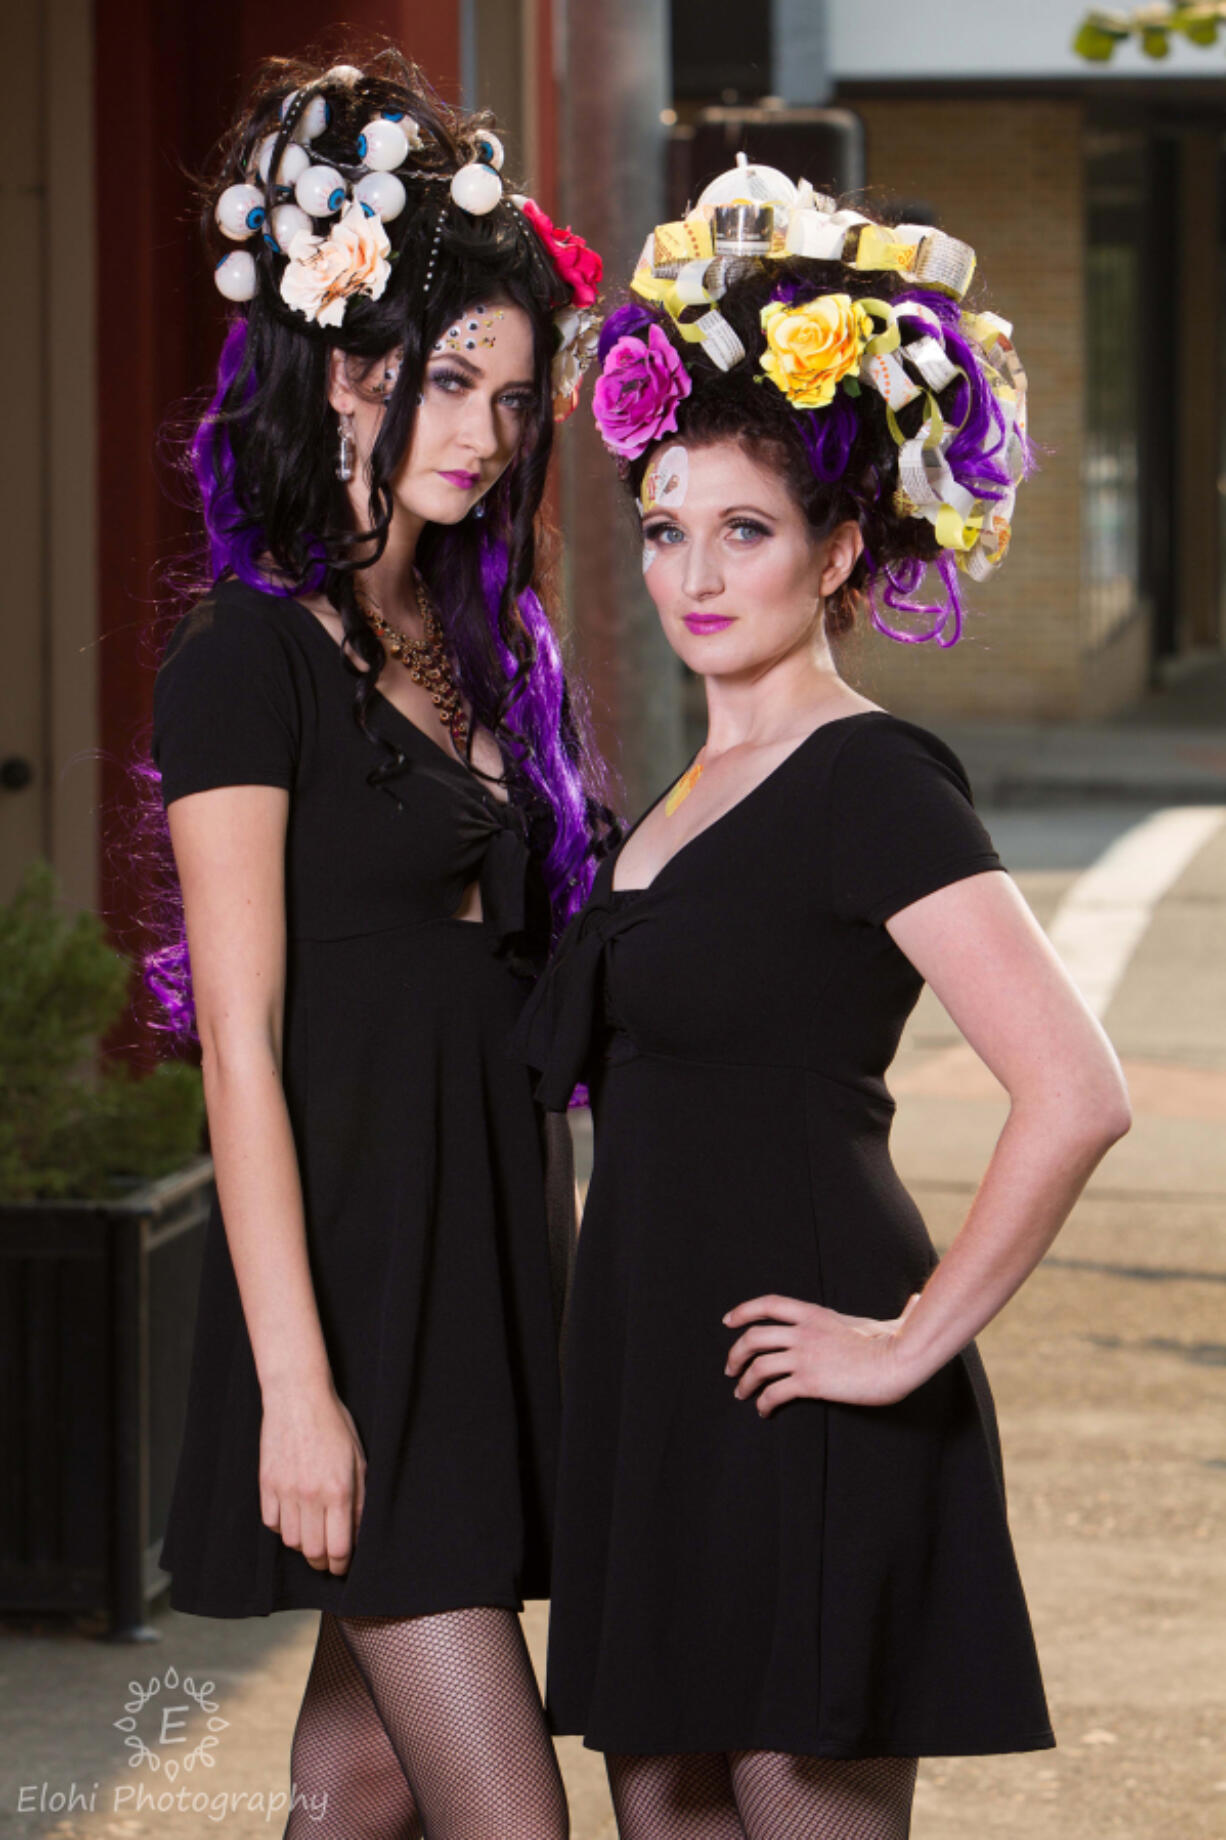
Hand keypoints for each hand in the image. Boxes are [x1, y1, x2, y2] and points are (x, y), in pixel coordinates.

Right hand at [259, 1382, 367, 1572]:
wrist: (298, 1397)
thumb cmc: (333, 1424)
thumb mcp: (358, 1459)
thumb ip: (360, 1498)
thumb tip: (358, 1532)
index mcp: (338, 1490)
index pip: (339, 1547)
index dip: (341, 1565)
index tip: (343, 1567)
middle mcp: (310, 1496)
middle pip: (313, 1551)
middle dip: (322, 1561)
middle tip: (328, 1558)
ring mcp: (285, 1491)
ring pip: (290, 1541)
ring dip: (302, 1545)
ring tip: (311, 1535)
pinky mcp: (266, 1484)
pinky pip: (271, 1522)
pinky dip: (282, 1526)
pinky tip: (292, 1516)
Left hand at [723, 1292, 921, 1415]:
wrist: (899, 1360)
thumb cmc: (898, 1342)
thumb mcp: (888, 1320)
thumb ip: (897, 1311)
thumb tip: (917, 1299)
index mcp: (814, 1313)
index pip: (768, 1304)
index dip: (744, 1311)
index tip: (728, 1321)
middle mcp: (803, 1331)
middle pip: (753, 1337)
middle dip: (735, 1353)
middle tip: (730, 1369)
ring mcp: (805, 1356)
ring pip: (758, 1366)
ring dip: (744, 1382)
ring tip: (741, 1394)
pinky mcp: (810, 1382)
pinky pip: (774, 1392)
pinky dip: (763, 1402)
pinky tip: (764, 1411)